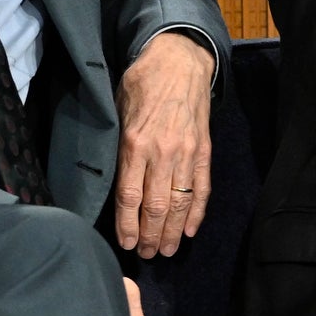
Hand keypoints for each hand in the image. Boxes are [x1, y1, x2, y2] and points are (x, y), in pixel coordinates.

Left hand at [114, 30, 215, 255]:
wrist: (179, 61)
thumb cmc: (142, 83)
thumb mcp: (118, 110)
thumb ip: (118, 146)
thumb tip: (112, 181)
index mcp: (135, 144)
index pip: (130, 197)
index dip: (128, 226)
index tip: (127, 244)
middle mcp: (162, 153)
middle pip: (156, 207)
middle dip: (150, 236)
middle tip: (148, 254)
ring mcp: (186, 153)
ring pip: (180, 203)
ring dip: (173, 232)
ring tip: (168, 250)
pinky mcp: (204, 151)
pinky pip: (202, 188)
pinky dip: (197, 213)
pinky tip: (191, 231)